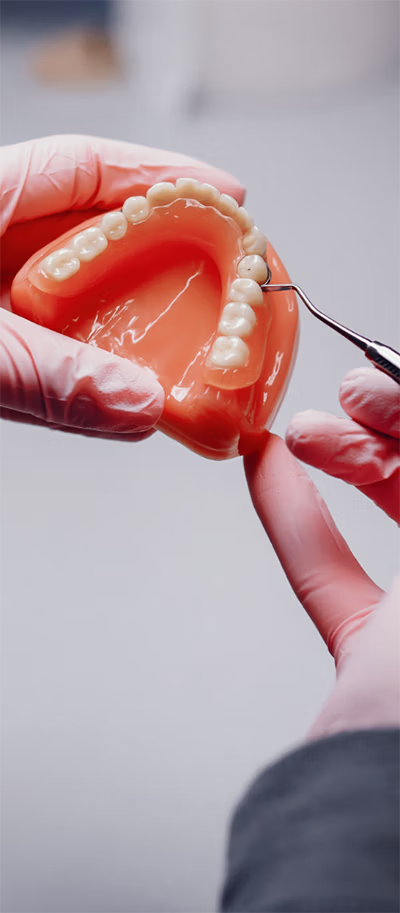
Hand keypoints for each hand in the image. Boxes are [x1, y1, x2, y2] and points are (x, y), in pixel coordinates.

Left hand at [0, 134, 243, 437]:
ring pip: (72, 299)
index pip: (80, 167)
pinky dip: (87, 373)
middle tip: (223, 278)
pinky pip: (47, 351)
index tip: (227, 196)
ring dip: (129, 322)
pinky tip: (125, 391)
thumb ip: (41, 371)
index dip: (158, 176)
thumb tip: (140, 405)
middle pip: (89, 233)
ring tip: (187, 343)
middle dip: (158, 255)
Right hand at [245, 366, 399, 739]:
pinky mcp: (379, 656)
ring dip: (345, 463)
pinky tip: (269, 473)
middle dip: (390, 426)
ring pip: (398, 516)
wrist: (380, 835)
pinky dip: (298, 521)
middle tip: (349, 400)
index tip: (382, 384)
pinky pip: (339, 572)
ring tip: (303, 432)